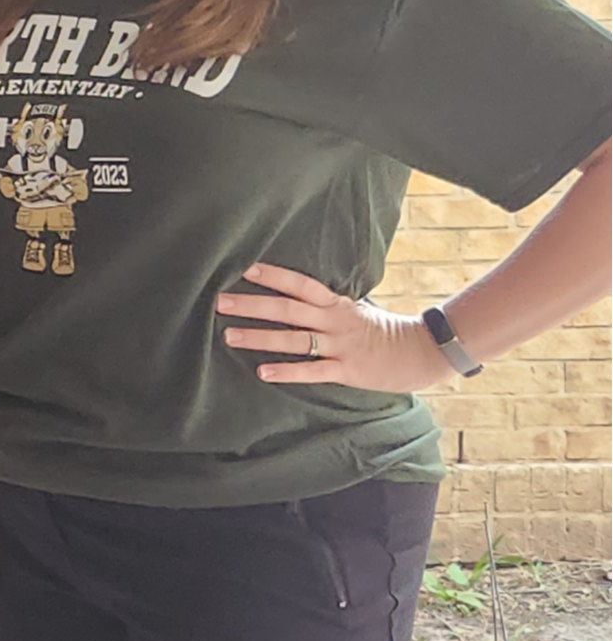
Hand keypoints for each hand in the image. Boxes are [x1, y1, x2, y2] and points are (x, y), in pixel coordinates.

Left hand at [217, 262, 448, 391]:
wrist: (423, 352)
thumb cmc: (382, 330)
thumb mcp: (354, 310)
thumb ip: (324, 305)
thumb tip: (291, 295)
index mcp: (336, 304)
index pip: (300, 284)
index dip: (273, 276)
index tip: (244, 268)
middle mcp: (335, 321)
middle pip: (288, 309)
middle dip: (252, 305)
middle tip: (219, 302)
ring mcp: (341, 345)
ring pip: (295, 340)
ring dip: (260, 338)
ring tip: (229, 336)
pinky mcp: (348, 370)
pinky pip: (313, 371)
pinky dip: (288, 372)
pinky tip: (263, 373)